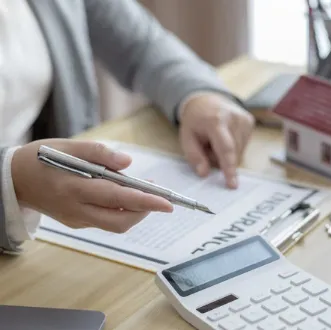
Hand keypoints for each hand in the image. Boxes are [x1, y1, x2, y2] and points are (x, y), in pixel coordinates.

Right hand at [12, 139, 172, 232]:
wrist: (14, 179)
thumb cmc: (42, 159)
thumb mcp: (69, 147)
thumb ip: (99, 153)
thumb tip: (128, 163)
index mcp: (74, 188)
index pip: (118, 198)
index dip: (145, 202)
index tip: (167, 203)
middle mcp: (76, 209)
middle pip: (120, 221)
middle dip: (145, 211)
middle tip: (159, 196)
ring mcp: (76, 219)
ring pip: (115, 224)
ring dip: (135, 211)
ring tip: (143, 192)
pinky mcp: (76, 222)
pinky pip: (105, 221)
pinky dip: (121, 211)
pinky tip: (124, 196)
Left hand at [179, 92, 254, 188]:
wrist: (206, 100)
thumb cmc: (195, 121)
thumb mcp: (186, 137)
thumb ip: (194, 156)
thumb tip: (204, 173)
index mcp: (216, 121)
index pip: (225, 149)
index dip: (229, 168)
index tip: (233, 184)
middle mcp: (234, 119)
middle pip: (232, 153)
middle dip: (219, 158)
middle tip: (207, 147)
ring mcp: (244, 119)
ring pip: (239, 152)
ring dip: (226, 153)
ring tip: (216, 140)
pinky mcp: (250, 122)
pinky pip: (243, 146)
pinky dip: (233, 147)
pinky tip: (226, 136)